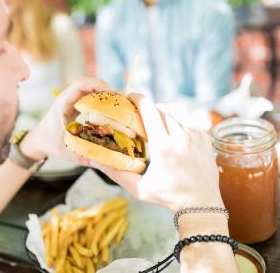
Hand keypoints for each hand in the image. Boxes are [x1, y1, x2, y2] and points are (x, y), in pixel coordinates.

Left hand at [20, 77, 113, 165]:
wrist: (39, 140)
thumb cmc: (50, 144)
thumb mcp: (68, 152)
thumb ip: (86, 157)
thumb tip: (107, 161)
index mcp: (62, 104)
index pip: (81, 85)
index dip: (99, 86)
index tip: (115, 94)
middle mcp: (67, 97)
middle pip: (88, 82)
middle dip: (106, 88)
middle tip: (122, 98)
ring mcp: (71, 99)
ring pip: (90, 87)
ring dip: (104, 92)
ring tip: (119, 102)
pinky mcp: (75, 104)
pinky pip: (89, 95)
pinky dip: (101, 99)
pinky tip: (111, 108)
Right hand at [91, 94, 223, 212]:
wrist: (201, 203)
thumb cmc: (168, 196)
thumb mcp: (139, 188)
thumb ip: (117, 174)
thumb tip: (97, 162)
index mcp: (163, 146)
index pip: (149, 110)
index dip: (138, 99)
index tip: (130, 97)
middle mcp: (181, 137)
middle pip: (161, 109)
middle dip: (150, 111)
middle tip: (142, 121)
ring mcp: (196, 136)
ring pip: (175, 116)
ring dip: (164, 121)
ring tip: (160, 137)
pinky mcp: (205, 138)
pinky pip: (188, 125)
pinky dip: (179, 130)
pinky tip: (177, 145)